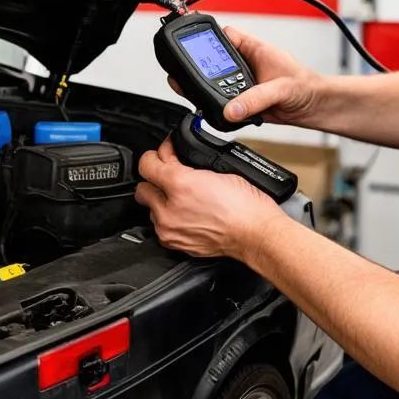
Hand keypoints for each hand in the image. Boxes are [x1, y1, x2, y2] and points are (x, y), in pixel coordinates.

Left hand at [136, 137, 280, 259]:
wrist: (255, 233)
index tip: (164, 155)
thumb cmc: (244, 205)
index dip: (156, 155)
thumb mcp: (217, 169)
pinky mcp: (174, 244)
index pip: (146, 163)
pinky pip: (160, 227)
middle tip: (170, 176)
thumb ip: (186, 161)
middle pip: (142, 187)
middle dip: (155, 180)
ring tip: (182, 198)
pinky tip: (185, 213)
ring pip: (150, 209)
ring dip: (161, 201)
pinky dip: (169, 219)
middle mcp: (169, 209)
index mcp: (179, 184)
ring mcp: (169, 229)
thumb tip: (172, 155)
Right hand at [168, 25, 322, 127]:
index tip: (196, 47)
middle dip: (204, 69)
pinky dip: (220, 110)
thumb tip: (231, 108)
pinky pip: (224, 104)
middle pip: (215, 60)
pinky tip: (219, 114)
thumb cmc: (305, 86)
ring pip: (216, 83)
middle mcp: (246, 64)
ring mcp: (243, 83)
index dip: (210, 39)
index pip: (226, 36)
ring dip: (211, 91)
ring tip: (203, 97)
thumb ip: (254, 99)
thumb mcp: (280, 89)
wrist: (313, 108)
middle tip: (192, 78)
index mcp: (254, 50)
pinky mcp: (243, 101)